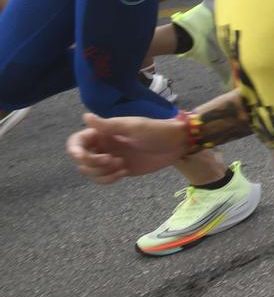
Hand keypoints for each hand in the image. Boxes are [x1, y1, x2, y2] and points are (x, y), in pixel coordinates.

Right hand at [67, 112, 187, 183]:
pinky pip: (102, 179)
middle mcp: (103, 145)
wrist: (176, 146)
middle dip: (93, 163)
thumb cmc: (157, 131)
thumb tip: (85, 116)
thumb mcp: (134, 127)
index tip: (83, 157)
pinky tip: (124, 172)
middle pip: (82, 160)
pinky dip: (108, 179)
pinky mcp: (118, 170)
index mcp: (104, 132)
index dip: (74, 151)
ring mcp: (110, 159)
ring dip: (102, 172)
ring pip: (90, 172)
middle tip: (111, 160)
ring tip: (122, 165)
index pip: (77, 141)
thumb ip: (109, 125)